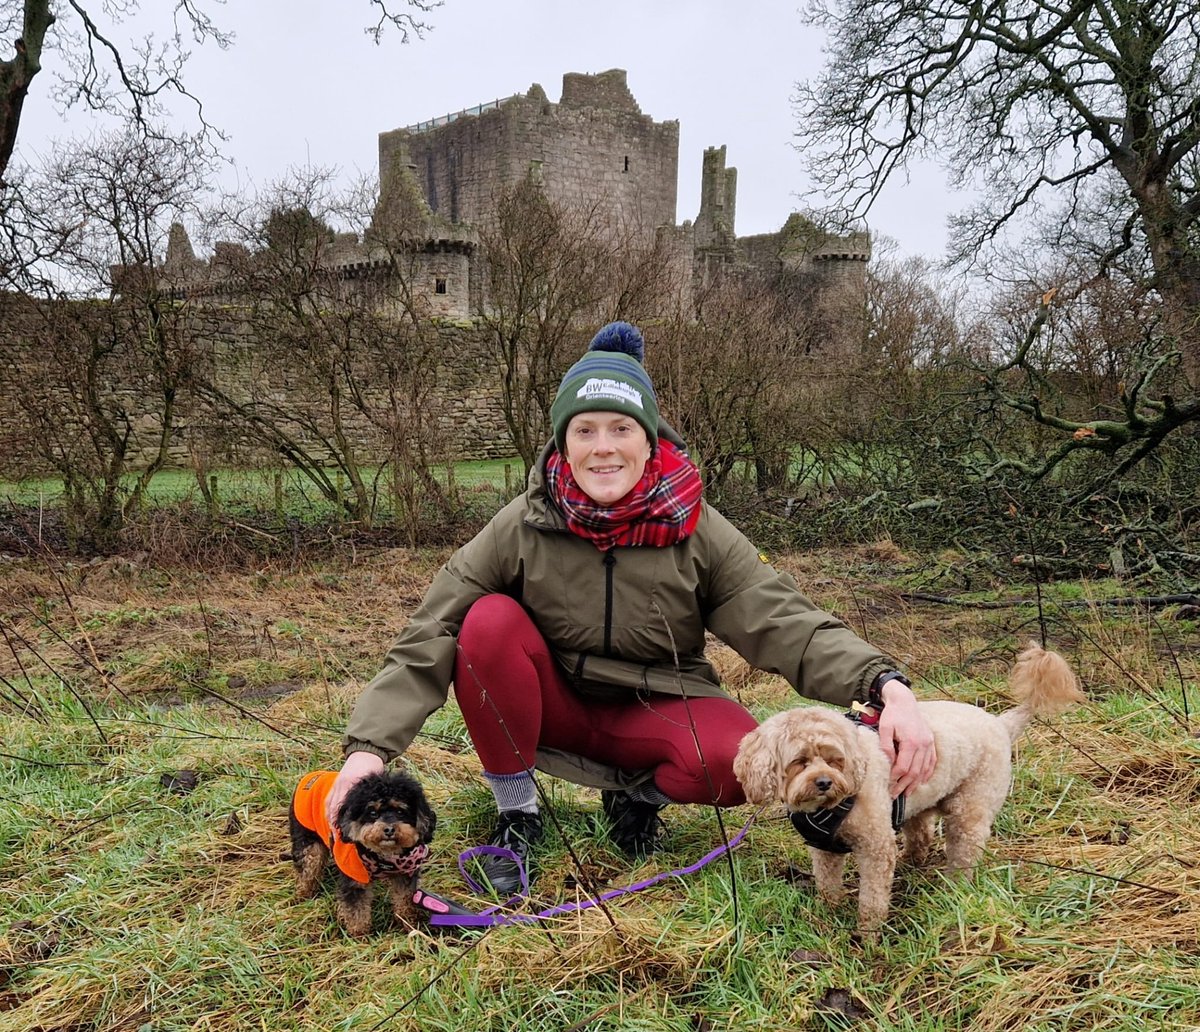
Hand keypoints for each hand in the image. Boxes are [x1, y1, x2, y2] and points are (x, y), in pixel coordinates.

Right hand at [326, 750, 384, 829]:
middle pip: (334, 809)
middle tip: (339, 837)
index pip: (343, 807)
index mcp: (351, 785)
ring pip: (329, 805)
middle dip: (335, 824)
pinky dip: (328, 811)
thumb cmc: (373, 767)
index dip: (343, 822)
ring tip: (333, 832)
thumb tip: (373, 812)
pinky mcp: (335, 783)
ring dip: (330, 819)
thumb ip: (370, 796)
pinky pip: (328, 799)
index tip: (346, 833)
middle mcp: (341, 785)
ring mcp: (337, 784)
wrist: (365, 751)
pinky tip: (330, 819)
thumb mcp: (374, 782)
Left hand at [875, 679, 935, 797]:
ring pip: (924, 769)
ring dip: (915, 783)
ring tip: (906, 793)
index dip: (896, 778)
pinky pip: (931, 762)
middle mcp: (923, 744)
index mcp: (912, 742)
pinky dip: (926, 773)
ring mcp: (929, 744)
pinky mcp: (931, 742)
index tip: (888, 784)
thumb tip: (888, 763)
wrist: (904, 701)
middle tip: (895, 795)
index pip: (904, 767)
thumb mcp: (884, 728)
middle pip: (915, 772)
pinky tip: (920, 781)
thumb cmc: (892, 714)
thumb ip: (886, 746)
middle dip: (904, 785)